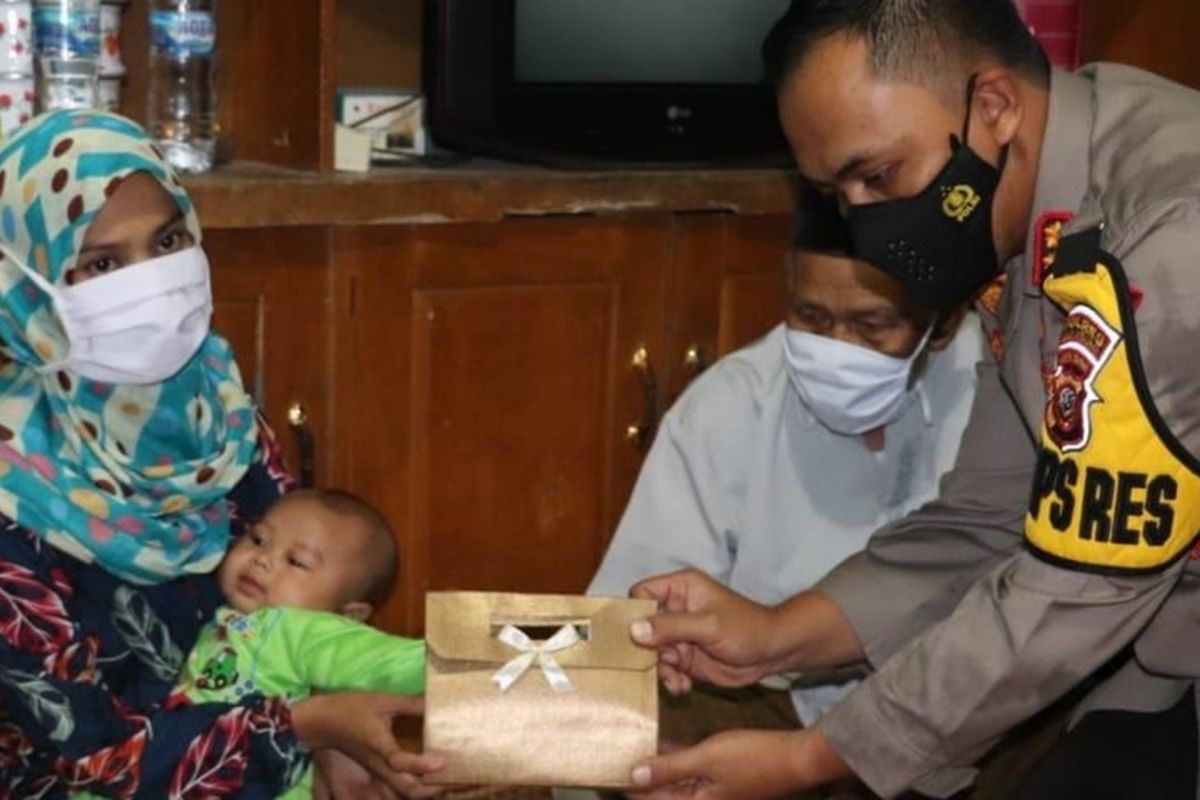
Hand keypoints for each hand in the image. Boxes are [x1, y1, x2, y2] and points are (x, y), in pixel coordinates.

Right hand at [293, 692, 443, 796]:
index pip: (399, 762)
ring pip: (401, 794)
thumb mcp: (383, 701)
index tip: (443, 762)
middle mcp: (379, 766)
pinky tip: (429, 781)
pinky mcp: (376, 774)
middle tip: (459, 780)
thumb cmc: (351, 708)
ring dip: (425, 792)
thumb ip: (411, 703)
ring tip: (449, 783)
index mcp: (379, 747)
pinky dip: (414, 789)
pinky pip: (396, 789)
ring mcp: (376, 773)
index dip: (421, 765)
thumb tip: (438, 701)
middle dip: (433, 789)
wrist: (320, 723)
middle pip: (406, 790)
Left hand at [627, 728, 848, 799]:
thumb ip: (670, 768)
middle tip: (618, 757)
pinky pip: (692, 776)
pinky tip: (665, 747)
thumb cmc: (753, 757)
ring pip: (676, 785)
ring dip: (659, 771)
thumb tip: (635, 777)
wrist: (796, 758)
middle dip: (642, 779)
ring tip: (635, 751)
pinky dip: (678, 764)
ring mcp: (715, 795)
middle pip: (663, 796)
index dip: (630, 788)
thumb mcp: (707, 758)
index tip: (606, 772)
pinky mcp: (723, 783)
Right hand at [630, 569, 785, 694]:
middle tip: (654, 665)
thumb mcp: (708, 625)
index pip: (641, 593)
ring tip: (676, 679)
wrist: (772, 654)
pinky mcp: (683, 657)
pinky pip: (664, 669)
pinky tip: (684, 686)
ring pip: (649, 652)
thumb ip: (671, 626)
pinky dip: (670, 679)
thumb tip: (634, 629)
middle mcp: (674, 610)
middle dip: (645, 649)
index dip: (633, 613)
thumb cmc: (747, 628)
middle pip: (640, 626)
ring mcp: (677, 635)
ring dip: (659, 669)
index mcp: (679, 588)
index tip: (632, 636)